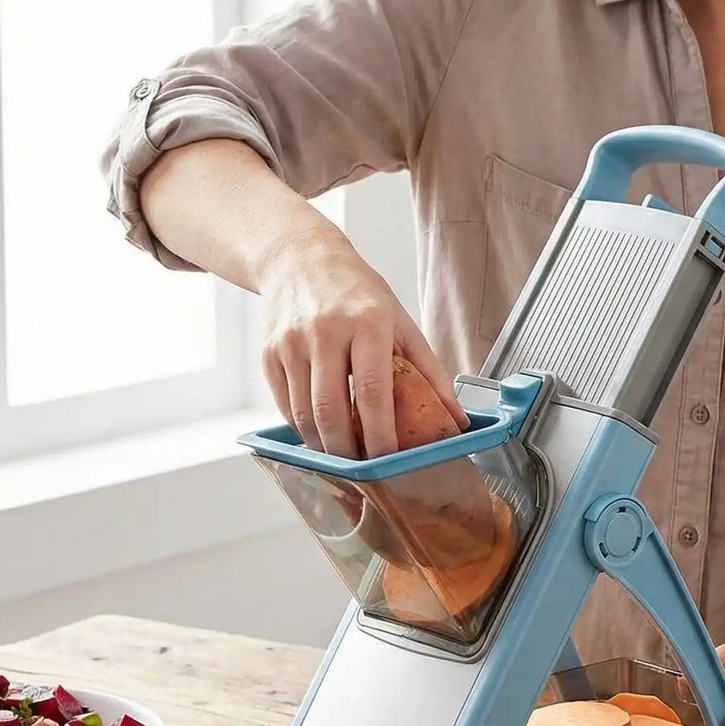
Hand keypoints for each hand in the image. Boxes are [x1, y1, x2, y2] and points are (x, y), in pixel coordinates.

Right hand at [257, 230, 465, 457]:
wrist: (298, 258)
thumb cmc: (357, 292)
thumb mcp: (400, 321)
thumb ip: (429, 371)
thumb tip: (455, 418)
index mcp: (367, 323)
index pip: (372, 391)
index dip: (380, 434)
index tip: (389, 459)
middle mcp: (325, 332)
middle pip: (331, 411)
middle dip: (348, 451)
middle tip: (364, 467)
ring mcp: (291, 343)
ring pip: (304, 415)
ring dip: (325, 446)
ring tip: (345, 454)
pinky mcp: (268, 353)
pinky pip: (285, 407)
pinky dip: (305, 429)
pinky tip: (322, 432)